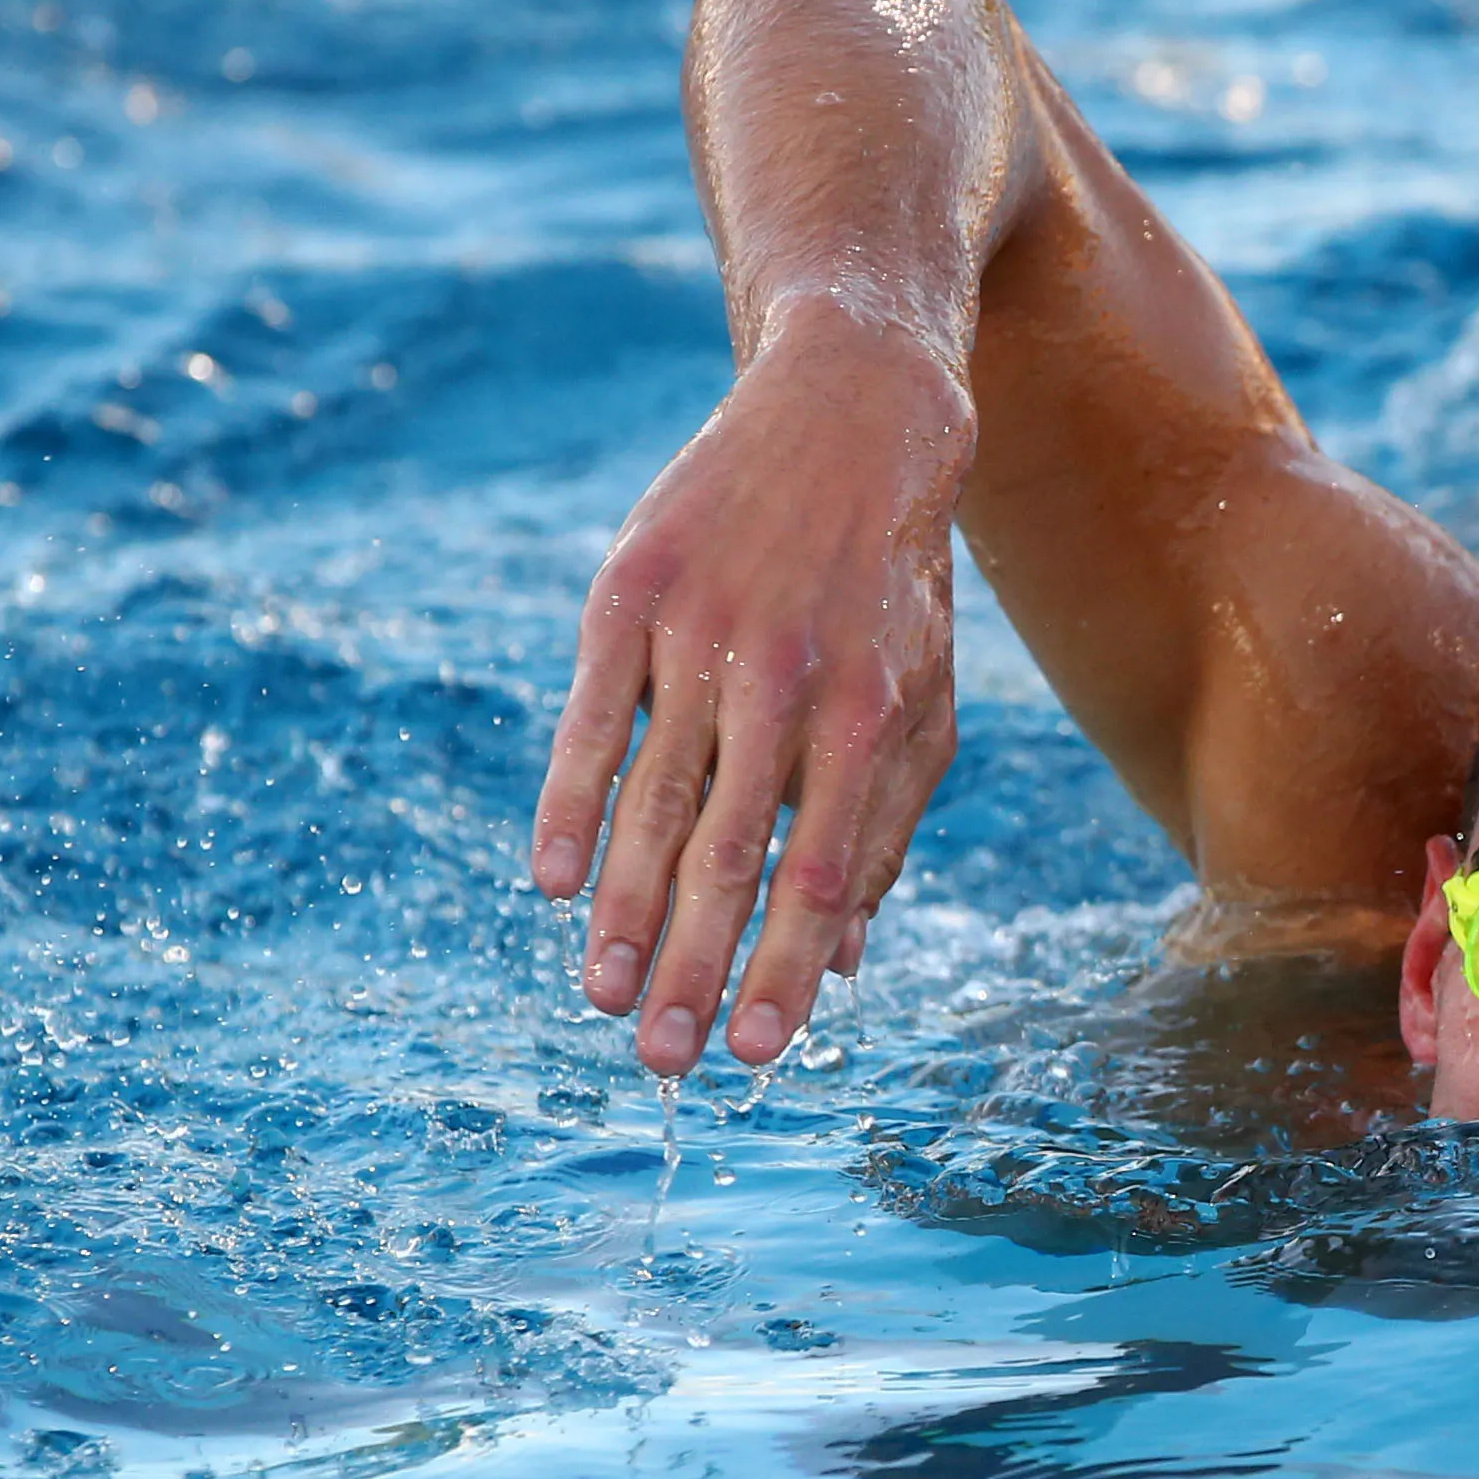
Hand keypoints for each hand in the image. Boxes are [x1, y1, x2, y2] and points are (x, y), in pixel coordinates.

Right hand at [532, 322, 971, 1074]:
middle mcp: (790, 679)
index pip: (823, 874)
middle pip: (730, 856)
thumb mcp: (923, 697)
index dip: (785, 971)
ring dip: (625, 913)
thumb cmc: (895, 586)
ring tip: (603, 997)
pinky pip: (593, 718)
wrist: (850, 413)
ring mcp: (705, 632)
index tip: (756, 1055)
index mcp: (873, 715)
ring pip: (654, 801)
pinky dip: (572, 804)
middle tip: (664, 1065)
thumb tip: (844, 964)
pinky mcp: (632, 591)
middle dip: (694, 970)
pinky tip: (555, 884)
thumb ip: (887, 828)